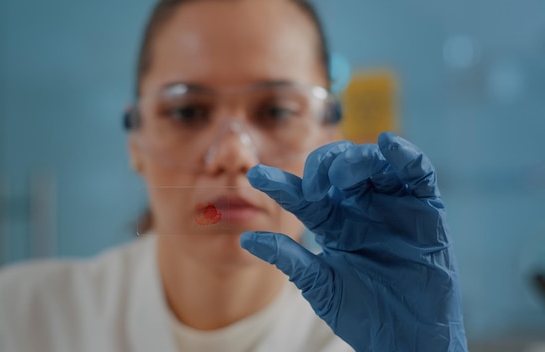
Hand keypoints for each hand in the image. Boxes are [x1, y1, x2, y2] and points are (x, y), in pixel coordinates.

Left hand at [240, 132, 466, 351]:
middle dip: (322, 165)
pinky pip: (418, 173)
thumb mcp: (320, 284)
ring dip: (357, 159)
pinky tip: (388, 145)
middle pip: (338, 166)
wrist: (406, 338)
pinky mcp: (426, 209)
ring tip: (342, 175)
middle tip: (312, 186)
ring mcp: (392, 205)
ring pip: (374, 163)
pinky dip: (405, 155)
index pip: (302, 195)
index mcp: (333, 222)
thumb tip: (246, 239)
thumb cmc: (362, 312)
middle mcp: (360, 207)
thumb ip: (288, 258)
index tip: (255, 177)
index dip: (279, 183)